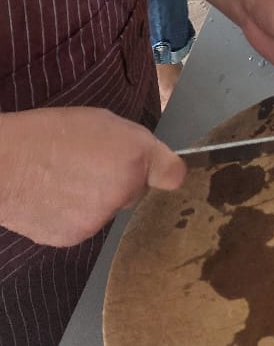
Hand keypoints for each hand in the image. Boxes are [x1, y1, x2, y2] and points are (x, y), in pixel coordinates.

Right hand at [0, 107, 185, 246]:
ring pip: (107, 209)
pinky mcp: (76, 238)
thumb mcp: (102, 121)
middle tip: (92, 164)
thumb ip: (131, 143)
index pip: (173, 174)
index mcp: (135, 155)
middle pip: (134, 190)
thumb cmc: (51, 133)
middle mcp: (124, 189)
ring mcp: (100, 218)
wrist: (7, 165)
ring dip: (95, 198)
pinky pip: (84, 225)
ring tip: (66, 179)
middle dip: (121, 180)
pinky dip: (73, 215)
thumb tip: (144, 161)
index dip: (165, 171)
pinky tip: (55, 197)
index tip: (159, 170)